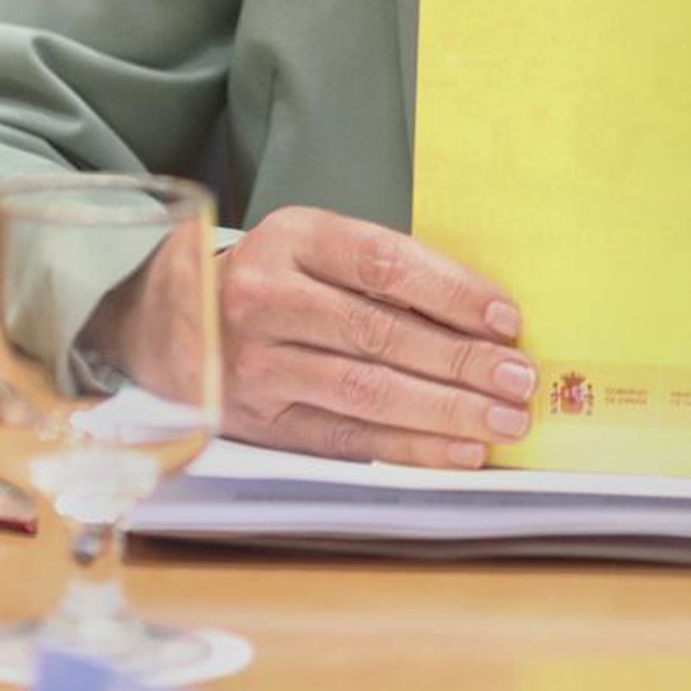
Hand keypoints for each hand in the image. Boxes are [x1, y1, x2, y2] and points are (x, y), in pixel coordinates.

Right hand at [93, 204, 533, 468]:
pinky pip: (344, 440)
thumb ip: (382, 270)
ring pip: (365, 392)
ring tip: (503, 421)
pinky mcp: (257, 422)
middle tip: (520, 379)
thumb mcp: (314, 245)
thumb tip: (483, 317)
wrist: (170, 321)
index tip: (507, 318)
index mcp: (292, 238)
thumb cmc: (274, 277)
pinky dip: (407, 448)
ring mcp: (256, 365)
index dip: (451, 292)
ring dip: (444, 412)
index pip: (383, 263)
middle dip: (460, 361)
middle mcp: (267, 299)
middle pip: (379, 333)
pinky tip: (456, 452)